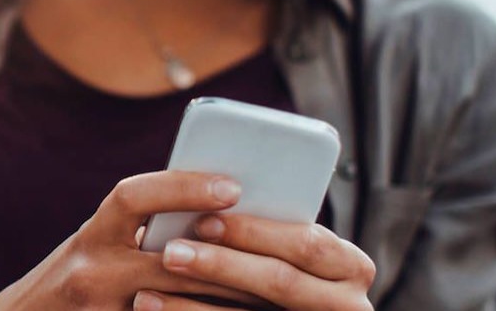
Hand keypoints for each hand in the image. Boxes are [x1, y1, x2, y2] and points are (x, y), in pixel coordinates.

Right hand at [0, 172, 262, 309]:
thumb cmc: (74, 283)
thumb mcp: (96, 247)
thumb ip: (138, 231)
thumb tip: (211, 211)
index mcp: (91, 237)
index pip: (132, 198)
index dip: (182, 188)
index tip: (232, 186)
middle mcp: (91, 272)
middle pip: (173, 261)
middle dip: (228, 256)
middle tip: (276, 252)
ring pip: (179, 305)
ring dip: (228, 298)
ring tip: (270, 293)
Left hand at [136, 213, 376, 310]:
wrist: (289, 307)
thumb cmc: (286, 272)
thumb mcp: (292, 252)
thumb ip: (270, 233)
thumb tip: (209, 194)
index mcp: (350, 267)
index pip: (305, 244)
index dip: (255, 232)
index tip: (204, 219)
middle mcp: (348, 304)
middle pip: (280, 281)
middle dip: (222, 265)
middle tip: (170, 252)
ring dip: (193, 305)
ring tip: (145, 294)